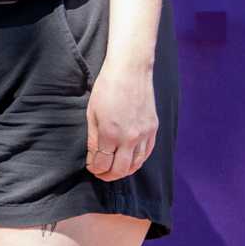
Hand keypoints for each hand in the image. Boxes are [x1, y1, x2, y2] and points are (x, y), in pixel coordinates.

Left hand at [85, 64, 157, 182]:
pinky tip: (130, 161)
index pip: (102, 163)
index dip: (94, 168)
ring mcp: (144, 134)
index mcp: (110, 133)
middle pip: (119, 170)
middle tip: (100, 173)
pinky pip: (147, 154)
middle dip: (107, 175)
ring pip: (135, 165)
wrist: (130, 70)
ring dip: (123, 171)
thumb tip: (93, 157)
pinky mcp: (153, 129)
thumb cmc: (107, 87)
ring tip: (114, 170)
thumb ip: (93, 139)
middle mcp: (129, 138)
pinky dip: (138, 162)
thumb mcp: (92, 113)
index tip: (91, 167)